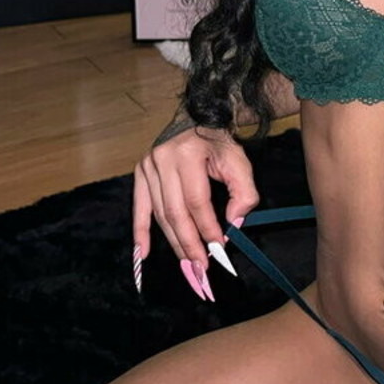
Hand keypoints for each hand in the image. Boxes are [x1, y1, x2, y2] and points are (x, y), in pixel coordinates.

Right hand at [132, 113, 259, 299]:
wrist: (196, 117)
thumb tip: (232, 223)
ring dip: (173, 242)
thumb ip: (244, 192)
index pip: (197, 201)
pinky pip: (139, 207)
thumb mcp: (238, 159)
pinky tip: (144, 253)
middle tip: (200, 266)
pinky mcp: (140, 172)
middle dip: (189, 243)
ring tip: (187, 263)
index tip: (218, 248)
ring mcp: (148, 165)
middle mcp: (163, 159)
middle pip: (175, 211)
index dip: (207, 227)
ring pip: (160, 214)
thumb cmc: (218, 140)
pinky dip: (140, 232)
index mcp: (187, 153)